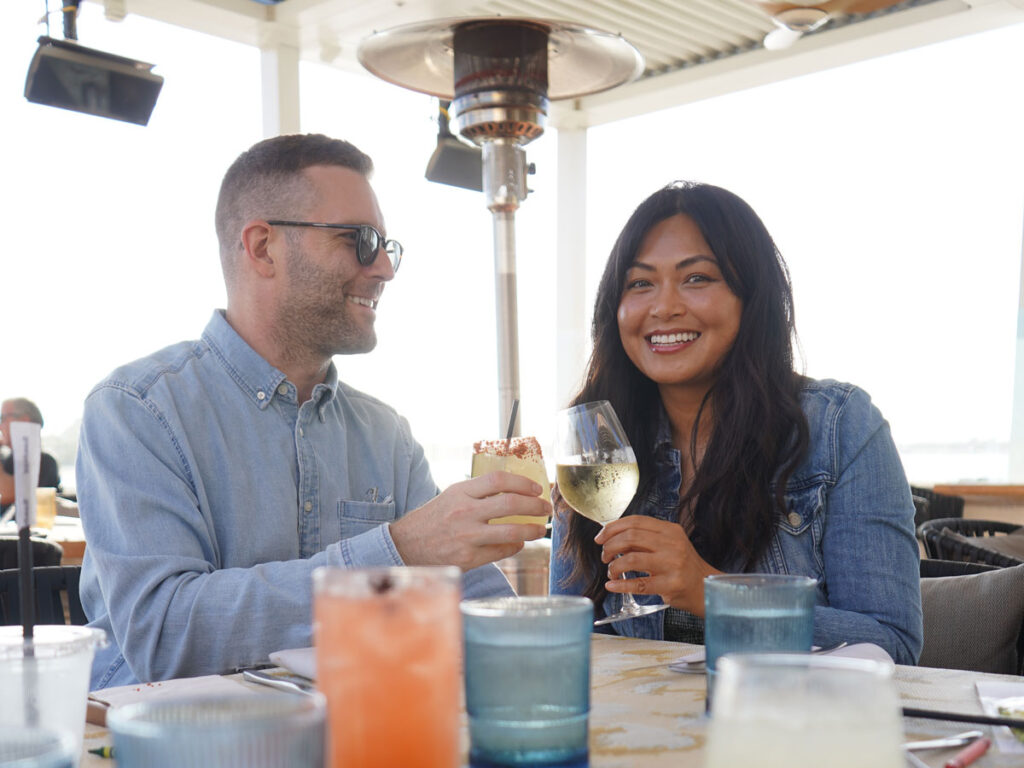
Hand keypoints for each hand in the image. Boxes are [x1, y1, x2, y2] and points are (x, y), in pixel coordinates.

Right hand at [390, 471, 548, 571]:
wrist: (407, 545)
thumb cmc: (434, 518)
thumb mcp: (452, 496)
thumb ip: (478, 492)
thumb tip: (515, 490)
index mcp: (461, 492)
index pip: (499, 480)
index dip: (523, 482)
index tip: (536, 488)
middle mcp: (465, 512)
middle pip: (510, 503)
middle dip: (535, 505)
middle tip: (546, 508)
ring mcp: (468, 536)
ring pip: (512, 531)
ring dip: (532, 530)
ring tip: (541, 529)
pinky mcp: (469, 557)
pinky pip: (502, 551)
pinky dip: (515, 547)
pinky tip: (518, 544)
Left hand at [595, 516, 720, 614]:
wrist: (706, 588)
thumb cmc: (683, 566)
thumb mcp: (668, 545)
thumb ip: (643, 541)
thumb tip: (612, 539)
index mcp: (670, 530)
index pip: (635, 521)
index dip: (613, 528)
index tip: (600, 537)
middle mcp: (672, 544)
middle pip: (631, 537)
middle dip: (610, 546)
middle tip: (605, 556)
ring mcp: (673, 564)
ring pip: (632, 559)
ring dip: (614, 566)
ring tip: (611, 572)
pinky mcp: (671, 585)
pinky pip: (639, 584)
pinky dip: (621, 585)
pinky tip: (612, 586)